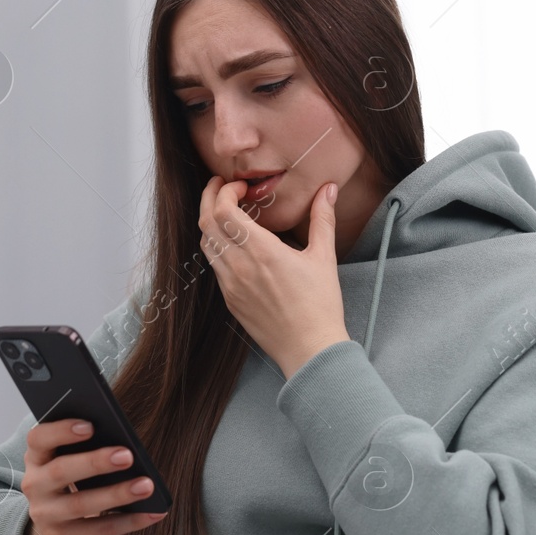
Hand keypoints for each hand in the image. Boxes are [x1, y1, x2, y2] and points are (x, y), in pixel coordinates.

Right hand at [20, 418, 166, 534]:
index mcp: (37, 457)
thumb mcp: (67, 462)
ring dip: (117, 494)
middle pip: (61, 471)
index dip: (61, 431)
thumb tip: (123, 445)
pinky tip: (152, 513)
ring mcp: (47, 515)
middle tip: (127, 455)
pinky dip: (129, 521)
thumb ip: (85, 449)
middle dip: (95, 462)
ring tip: (146, 485)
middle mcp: (35, 485)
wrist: (53, 531)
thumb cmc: (71, 483)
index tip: (90, 426)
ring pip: (82, 504)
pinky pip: (100, 530)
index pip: (38, 438)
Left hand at [199, 176, 350, 377]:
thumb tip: (329, 189)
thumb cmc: (320, 305)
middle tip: (222, 187)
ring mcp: (230, 285)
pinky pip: (214, 266)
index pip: (223, 210)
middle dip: (210, 199)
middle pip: (206, 223)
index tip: (239, 186)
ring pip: (206, 244)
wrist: (309, 349)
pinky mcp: (230, 300)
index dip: (224, 191)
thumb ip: (323, 218)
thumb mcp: (324, 257)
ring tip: (226, 212)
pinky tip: (234, 244)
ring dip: (211, 223)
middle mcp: (239, 266)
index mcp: (261, 251)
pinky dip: (218, 246)